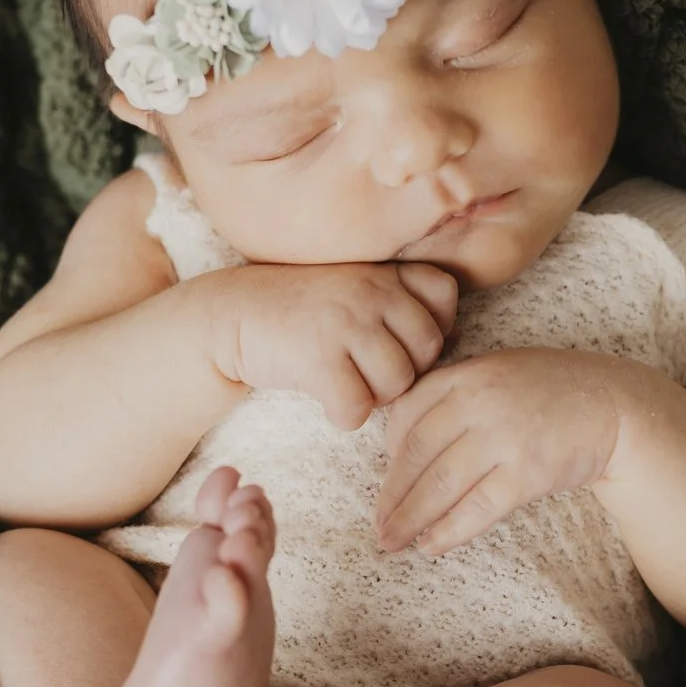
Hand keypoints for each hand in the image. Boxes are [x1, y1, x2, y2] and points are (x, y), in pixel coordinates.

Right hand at [202, 261, 460, 429]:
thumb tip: (456, 339)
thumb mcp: (354, 287)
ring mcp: (345, 323)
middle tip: (368, 371)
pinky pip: (358, 408)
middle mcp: (371, 291)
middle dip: (404, 370)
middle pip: (427, 350)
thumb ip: (401, 304)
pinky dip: (343, 415)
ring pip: (397, 383)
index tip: (396, 338)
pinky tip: (327, 401)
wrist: (229, 313)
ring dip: (374, 396)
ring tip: (347, 383)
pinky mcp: (317, 359)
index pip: (444, 297)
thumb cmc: (301, 309)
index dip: (430, 326)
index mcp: (384, 271)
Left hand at [375, 348, 649, 555]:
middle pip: (417, 456)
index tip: (386, 481)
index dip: (389, 454)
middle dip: (392, 497)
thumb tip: (401, 443)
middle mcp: (479, 402)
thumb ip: (453, 394)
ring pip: (440, 485)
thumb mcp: (497, 372)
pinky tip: (432, 546)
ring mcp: (503, 437)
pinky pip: (477, 508)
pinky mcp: (526, 473)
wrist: (613, 404)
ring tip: (393, 543)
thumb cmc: (550, 391)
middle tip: (378, 526)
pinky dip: (450, 531)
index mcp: (466, 374)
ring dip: (411, 520)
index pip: (407, 416)